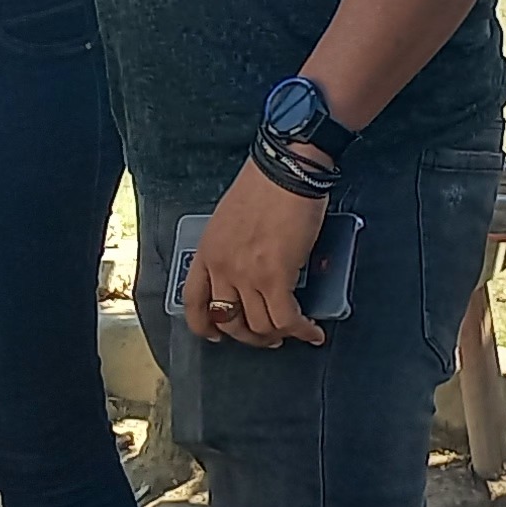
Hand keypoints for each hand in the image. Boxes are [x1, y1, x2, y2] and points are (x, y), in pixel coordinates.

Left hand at [181, 163, 332, 348]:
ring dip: (278, 335)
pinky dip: (300, 330)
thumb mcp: (229, 220)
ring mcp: (247, 275)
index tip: (215, 334)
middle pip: (230, 321)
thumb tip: (250, 271)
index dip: (204, 326)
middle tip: (267, 336)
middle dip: (250, 336)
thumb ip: (231, 248)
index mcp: (207, 251)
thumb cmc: (264, 185)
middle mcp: (222, 268)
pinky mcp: (276, 277)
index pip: (193, 302)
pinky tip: (312, 331)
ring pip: (260, 326)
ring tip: (294, 330)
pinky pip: (286, 319)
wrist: (286, 170)